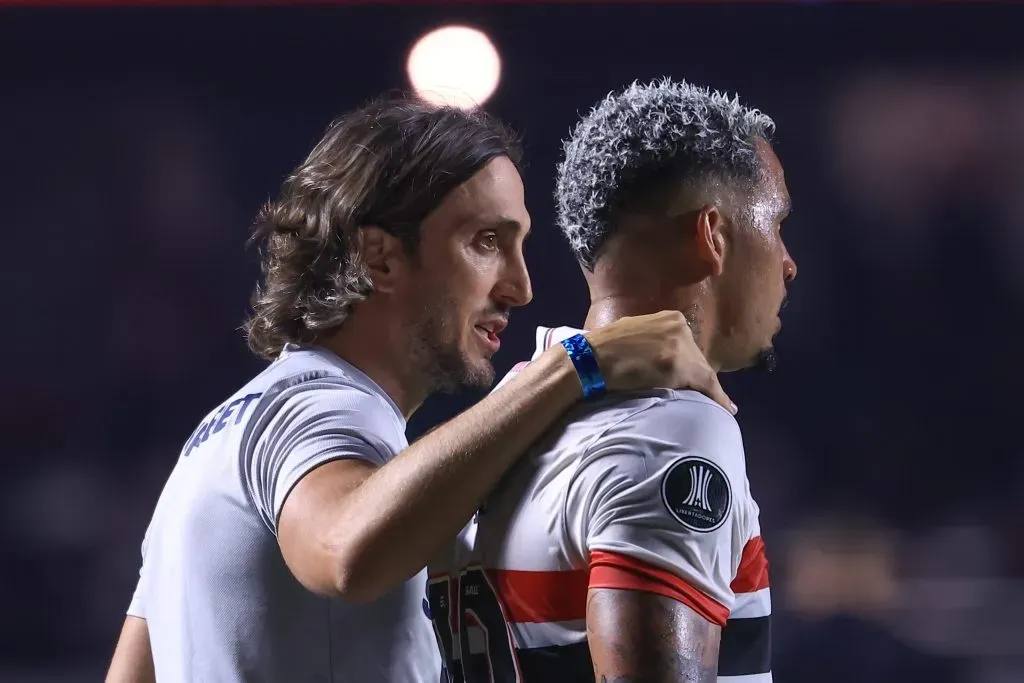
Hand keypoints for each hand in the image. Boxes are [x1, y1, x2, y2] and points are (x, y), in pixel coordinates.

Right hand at [584, 311, 736, 413]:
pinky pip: (705, 384)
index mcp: (669, 318)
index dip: (694, 368)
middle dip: (701, 380)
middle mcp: (678, 327)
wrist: (589, 358)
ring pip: (704, 373)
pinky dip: (718, 398)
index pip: (690, 347)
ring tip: (720, 407)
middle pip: (699, 359)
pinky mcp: (676, 365)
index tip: (699, 382)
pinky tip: (727, 409)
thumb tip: (662, 358)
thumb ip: (654, 340)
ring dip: (709, 392)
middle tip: (706, 399)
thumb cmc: (604, 350)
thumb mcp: (635, 335)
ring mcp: (678, 345)